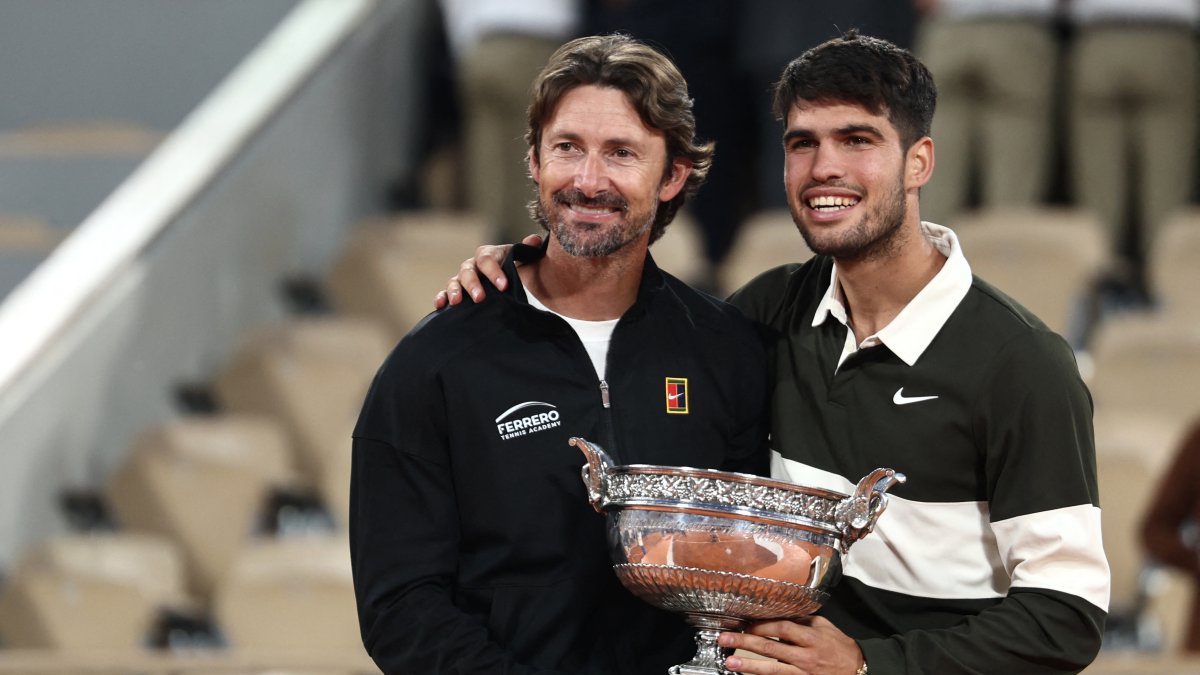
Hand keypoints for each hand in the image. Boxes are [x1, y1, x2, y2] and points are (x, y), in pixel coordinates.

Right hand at [433, 234, 542, 308]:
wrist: (507, 284)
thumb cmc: (515, 270)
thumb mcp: (523, 259)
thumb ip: (527, 250)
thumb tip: (534, 240)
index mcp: (488, 255)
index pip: (487, 259)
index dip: (494, 272)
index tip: (504, 286)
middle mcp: (473, 266)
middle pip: (468, 271)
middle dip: (473, 284)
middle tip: (480, 298)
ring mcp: (462, 279)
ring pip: (454, 281)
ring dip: (454, 291)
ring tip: (457, 302)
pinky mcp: (456, 292)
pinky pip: (444, 293)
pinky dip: (441, 298)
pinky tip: (441, 306)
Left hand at [719, 617, 864, 674]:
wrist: (858, 670)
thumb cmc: (839, 647)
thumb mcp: (824, 627)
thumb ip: (801, 621)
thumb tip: (777, 612)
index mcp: (811, 638)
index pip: (782, 629)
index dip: (762, 626)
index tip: (744, 623)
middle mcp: (805, 657)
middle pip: (771, 648)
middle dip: (745, 643)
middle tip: (725, 639)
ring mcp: (803, 674)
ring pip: (772, 670)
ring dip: (749, 666)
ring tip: (730, 662)